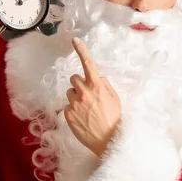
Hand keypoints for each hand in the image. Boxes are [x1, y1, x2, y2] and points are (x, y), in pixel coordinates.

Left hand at [64, 38, 121, 156]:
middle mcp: (84, 92)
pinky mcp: (67, 113)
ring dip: (76, 97)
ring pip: (70, 92)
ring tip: (86, 110)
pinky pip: (67, 106)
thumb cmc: (113, 118)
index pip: (88, 63)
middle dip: (79, 84)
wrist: (107, 140)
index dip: (81, 50)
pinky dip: (73, 110)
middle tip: (88, 96)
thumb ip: (104, 85)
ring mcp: (74, 103)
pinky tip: (82, 118)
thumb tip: (97, 78)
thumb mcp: (114, 98)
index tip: (75, 40)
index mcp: (97, 86)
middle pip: (74, 78)